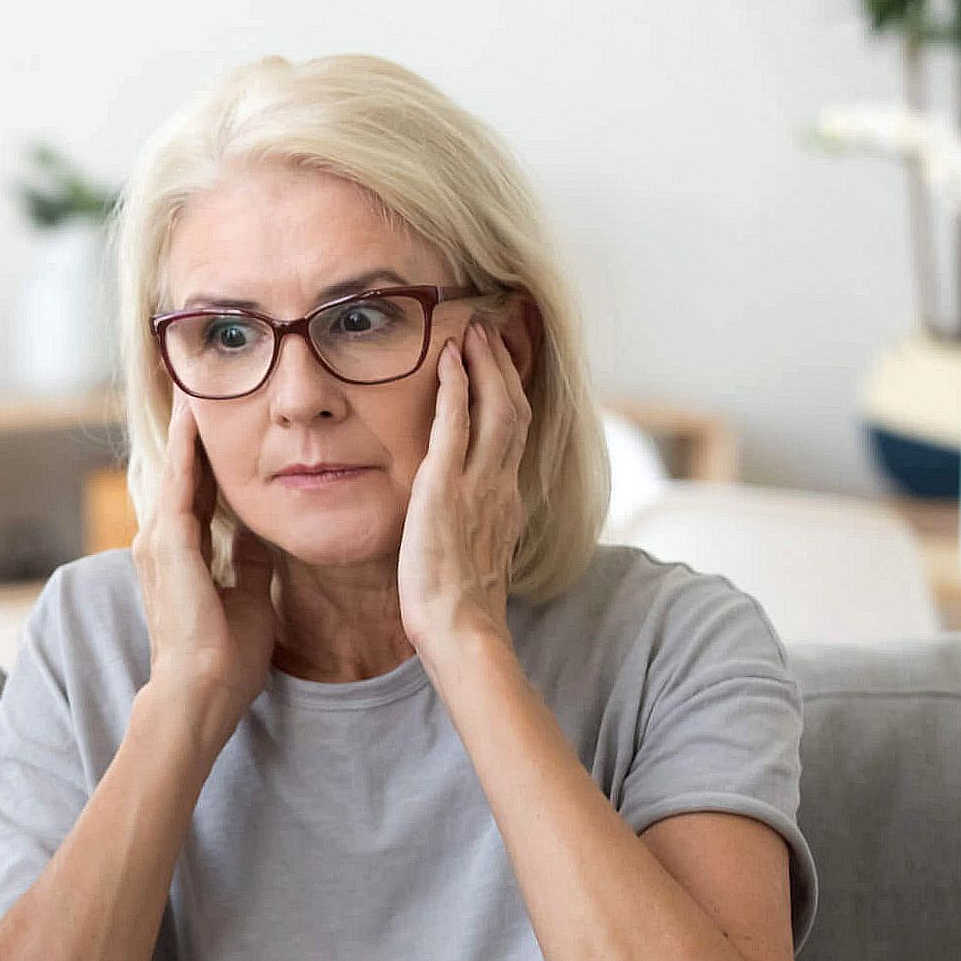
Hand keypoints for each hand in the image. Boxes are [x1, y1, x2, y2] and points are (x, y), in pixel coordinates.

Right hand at [134, 401, 277, 746]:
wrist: (201, 694)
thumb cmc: (225, 660)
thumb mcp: (250, 598)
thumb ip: (247, 563)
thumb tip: (257, 534)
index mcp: (182, 555)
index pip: (196, 492)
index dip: (206, 455)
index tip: (219, 418)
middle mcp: (162, 542)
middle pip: (180, 471)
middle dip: (190, 429)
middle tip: (196, 380)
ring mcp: (160, 541)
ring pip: (176, 470)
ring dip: (185, 428)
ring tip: (194, 383)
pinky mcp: (169, 544)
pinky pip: (179, 483)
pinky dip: (186, 448)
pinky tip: (195, 415)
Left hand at [399, 318, 527, 653]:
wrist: (460, 630)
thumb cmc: (459, 609)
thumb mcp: (475, 559)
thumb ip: (476, 531)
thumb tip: (470, 525)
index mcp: (507, 502)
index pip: (515, 436)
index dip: (511, 396)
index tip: (502, 366)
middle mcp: (501, 486)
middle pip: (514, 410)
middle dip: (504, 366)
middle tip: (489, 330)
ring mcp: (478, 485)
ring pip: (495, 408)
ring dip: (485, 364)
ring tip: (473, 331)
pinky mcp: (445, 489)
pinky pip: (455, 425)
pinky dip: (455, 387)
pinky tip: (449, 360)